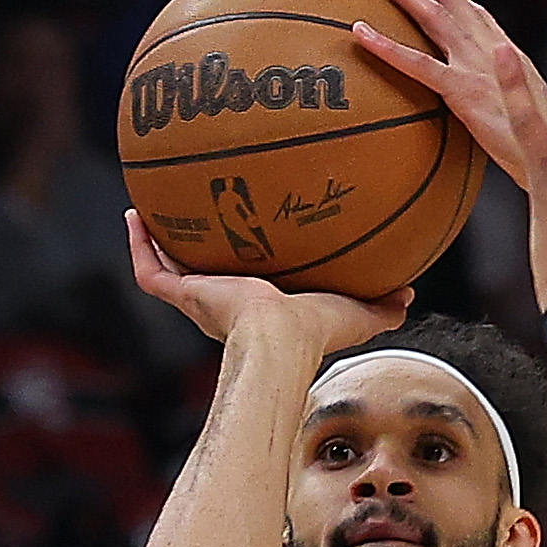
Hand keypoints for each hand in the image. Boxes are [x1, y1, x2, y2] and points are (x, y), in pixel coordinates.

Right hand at [124, 211, 412, 351]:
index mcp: (260, 310)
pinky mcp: (184, 296)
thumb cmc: (317, 333)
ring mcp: (200, 301)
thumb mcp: (357, 312)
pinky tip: (134, 214)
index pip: (248, 288)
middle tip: (195, 221)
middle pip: (204, 277)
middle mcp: (224, 306)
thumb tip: (411, 292)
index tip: (246, 243)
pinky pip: (150, 269)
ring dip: (159, 242)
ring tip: (151, 208)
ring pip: (170, 270)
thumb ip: (383, 305)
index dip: (244, 270)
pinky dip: (139, 244)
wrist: (280, 338)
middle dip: (199, 254)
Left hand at [354, 0, 546, 191]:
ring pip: (432, 15)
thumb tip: (498, 110)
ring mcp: (478, 67)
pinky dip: (387, 46)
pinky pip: (419, 65)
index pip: (472, 10)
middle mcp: (494, 49)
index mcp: (510, 53)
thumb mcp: (535, 114)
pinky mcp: (466, 94)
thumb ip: (512, 100)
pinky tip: (358, 30)